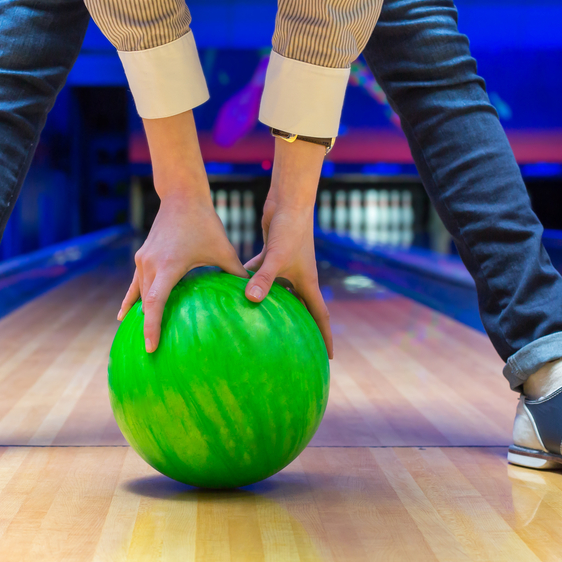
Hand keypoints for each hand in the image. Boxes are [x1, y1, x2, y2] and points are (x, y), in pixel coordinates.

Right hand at [119, 110, 246, 352]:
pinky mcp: (142, 257)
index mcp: (169, 266)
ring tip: (133, 338)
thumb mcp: (223, 249)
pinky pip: (136, 284)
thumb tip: (254, 294)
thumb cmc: (206, 223)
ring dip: (135, 315)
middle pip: (143, 304)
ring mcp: (143, 261)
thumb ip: (235, 272)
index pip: (155, 303)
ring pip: (136, 294)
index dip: (151, 327)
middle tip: (147, 354)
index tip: (151, 347)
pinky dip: (132, 299)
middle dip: (143, 328)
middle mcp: (150, 265)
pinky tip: (125, 314)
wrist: (181, 197)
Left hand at [244, 139, 333, 357]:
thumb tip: (251, 300)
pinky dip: (249, 281)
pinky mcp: (271, 255)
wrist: (289, 202)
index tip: (329, 359)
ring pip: (278, 293)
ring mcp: (285, 267)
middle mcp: (298, 277)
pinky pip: (259, 275)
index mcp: (307, 283)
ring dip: (270, 305)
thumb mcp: (276, 258)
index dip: (325, 338)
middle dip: (299, 329)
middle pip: (301, 309)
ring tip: (260, 324)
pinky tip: (232, 290)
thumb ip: (264, 279)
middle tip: (295, 349)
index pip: (320, 317)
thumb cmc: (289, 230)